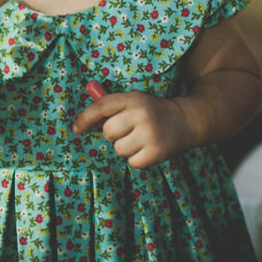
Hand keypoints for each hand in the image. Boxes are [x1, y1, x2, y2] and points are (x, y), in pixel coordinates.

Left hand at [72, 90, 195, 169]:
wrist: (186, 120)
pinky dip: (138, 159)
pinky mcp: (157, 152)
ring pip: (119, 149)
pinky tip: (148, 148)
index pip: (101, 107)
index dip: (85, 118)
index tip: (76, 129)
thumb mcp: (133, 102)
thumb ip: (110, 110)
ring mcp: (150, 134)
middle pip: (108, 132)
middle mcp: (141, 114)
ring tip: (140, 139)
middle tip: (128, 130)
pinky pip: (132, 162)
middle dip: (113, 134)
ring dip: (126, 148)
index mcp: (132, 99)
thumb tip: (84, 124)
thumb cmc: (151, 112)